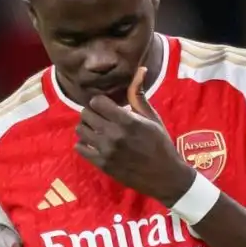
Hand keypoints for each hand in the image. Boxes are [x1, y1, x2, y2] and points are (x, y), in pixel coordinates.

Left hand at [75, 66, 195, 204]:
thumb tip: (140, 70)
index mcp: (128, 121)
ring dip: (87, 128)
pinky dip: (84, 144)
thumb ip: (139, 95)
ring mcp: (106, 151)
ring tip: (98, 131)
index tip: (107, 107)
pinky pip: (80, 148)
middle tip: (101, 118)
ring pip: (80, 130)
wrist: (165, 177)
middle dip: (92, 113)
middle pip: (85, 114)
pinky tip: (95, 144)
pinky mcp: (102, 164)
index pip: (96, 102)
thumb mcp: (153, 119)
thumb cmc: (161, 144)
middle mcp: (114, 135)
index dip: (100, 102)